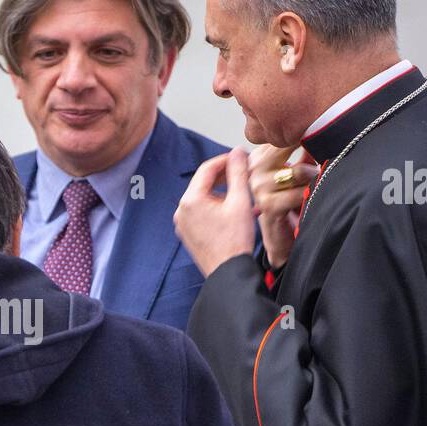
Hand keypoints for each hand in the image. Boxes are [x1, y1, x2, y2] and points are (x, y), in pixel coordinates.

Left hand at [173, 146, 255, 276]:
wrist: (228, 272)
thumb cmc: (235, 241)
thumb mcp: (241, 201)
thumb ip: (238, 173)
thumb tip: (237, 153)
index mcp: (190, 200)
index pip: (207, 168)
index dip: (225, 160)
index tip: (240, 158)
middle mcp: (181, 210)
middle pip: (204, 184)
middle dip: (225, 177)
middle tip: (244, 174)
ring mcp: (183, 224)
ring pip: (204, 199)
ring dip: (223, 194)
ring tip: (244, 196)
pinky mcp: (188, 234)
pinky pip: (202, 214)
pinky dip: (217, 208)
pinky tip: (236, 211)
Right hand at [248, 145, 317, 269]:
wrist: (280, 237)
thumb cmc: (289, 203)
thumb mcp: (297, 173)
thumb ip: (305, 153)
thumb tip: (322, 129)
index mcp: (259, 157)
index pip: (283, 136)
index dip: (304, 135)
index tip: (319, 133)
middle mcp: (254, 169)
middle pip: (289, 147)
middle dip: (308, 156)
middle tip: (317, 166)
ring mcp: (258, 187)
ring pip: (298, 171)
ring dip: (312, 179)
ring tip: (314, 185)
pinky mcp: (268, 205)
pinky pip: (299, 193)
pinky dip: (309, 195)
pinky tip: (308, 199)